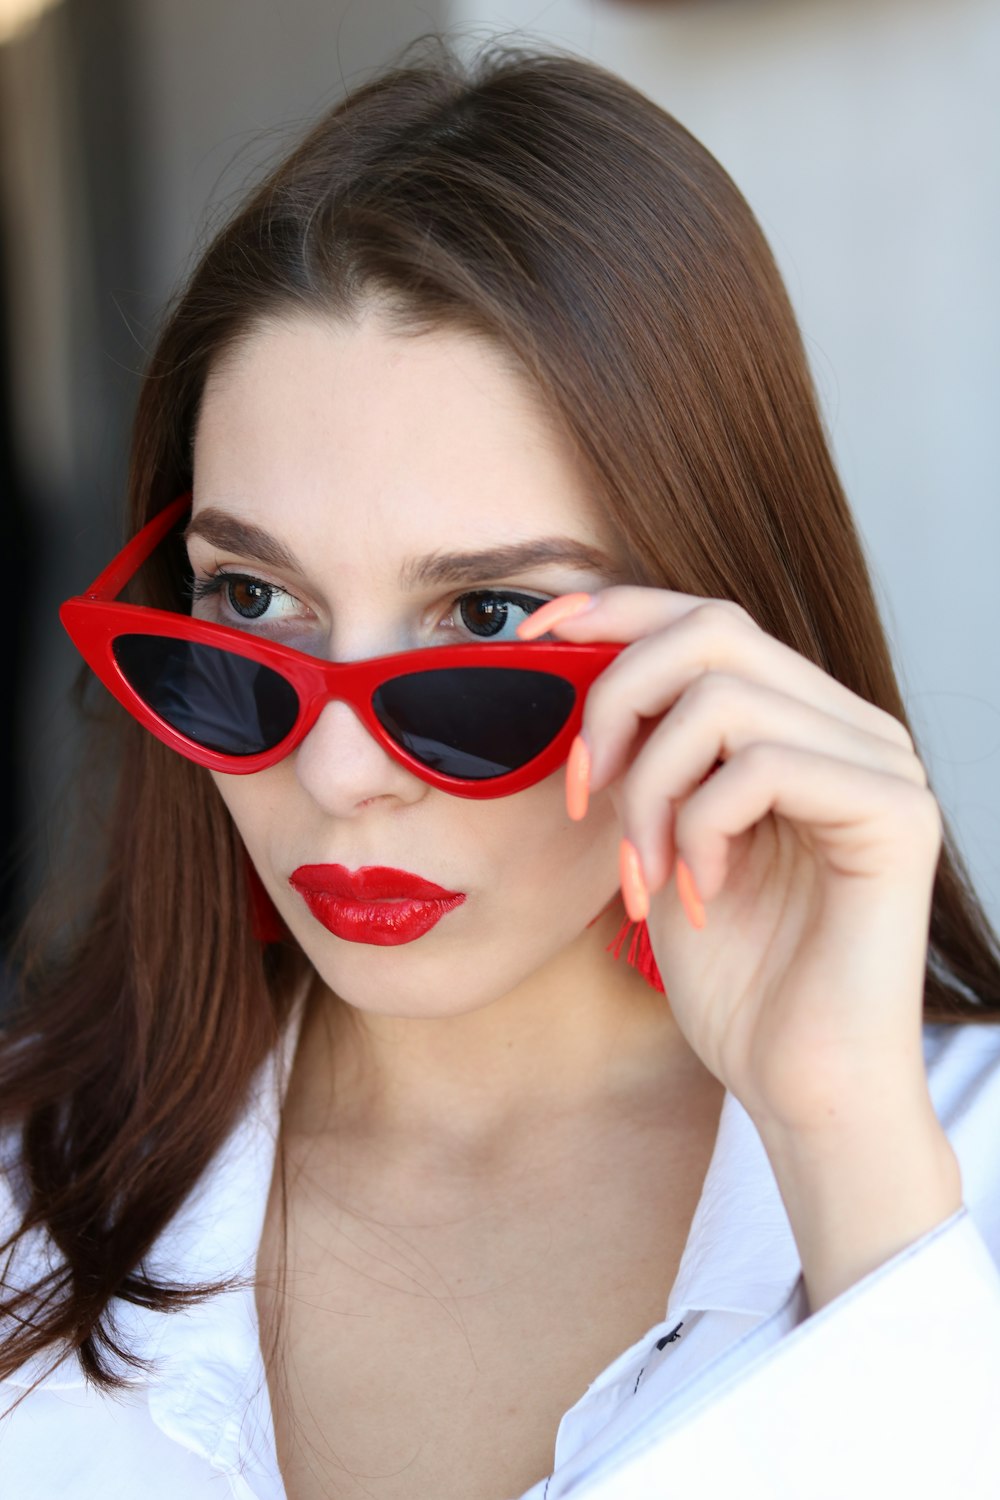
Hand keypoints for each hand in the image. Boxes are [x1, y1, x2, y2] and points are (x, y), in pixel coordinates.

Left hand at [519, 587, 961, 1307]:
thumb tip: (576, 666)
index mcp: (799, 722)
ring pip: (725, 695)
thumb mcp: (661, 837)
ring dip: (654, 786)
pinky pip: (764, 763)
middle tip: (586, 793)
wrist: (799, 1081)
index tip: (539, 633)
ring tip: (652, 871)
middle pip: (713, 628)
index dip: (618, 607)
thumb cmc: (734, 973)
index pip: (706, 616)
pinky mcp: (896, 811)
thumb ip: (644, 753)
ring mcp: (880, 762)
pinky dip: (703, 825)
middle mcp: (849, 725)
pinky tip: (701, 891)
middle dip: (617, 701)